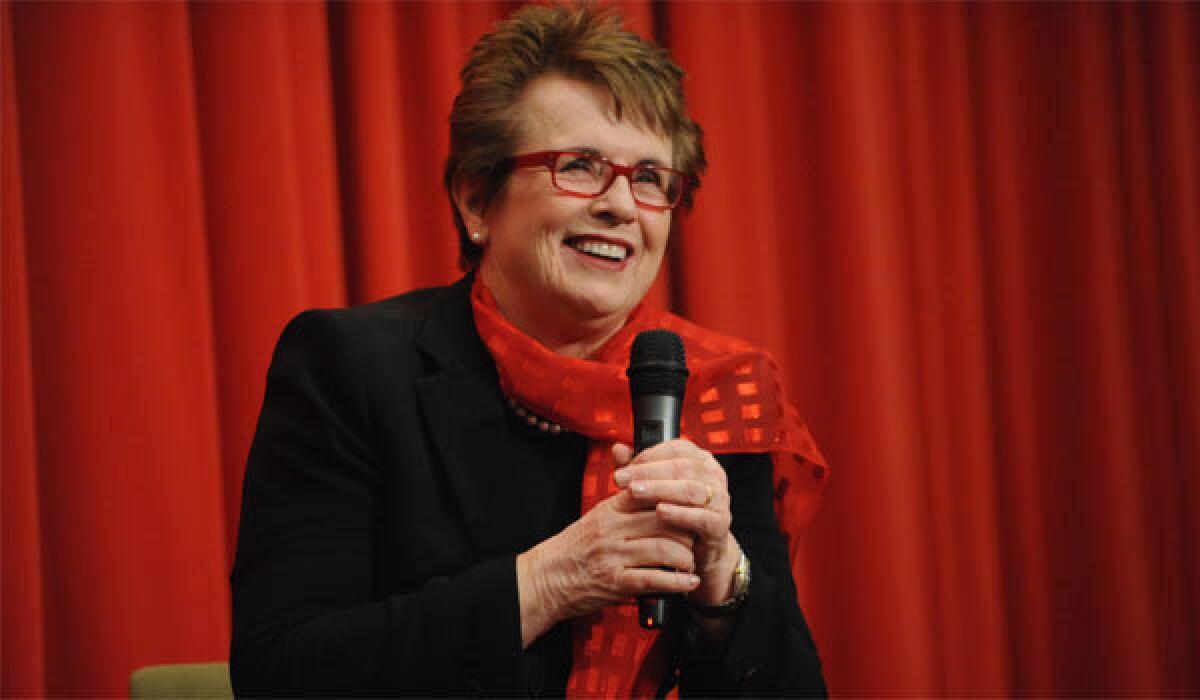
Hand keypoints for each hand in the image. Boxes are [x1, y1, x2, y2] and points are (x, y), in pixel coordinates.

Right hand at [516, 478, 700, 646]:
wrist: (547, 578)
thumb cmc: (575, 547)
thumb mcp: (597, 516)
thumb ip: (625, 501)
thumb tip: (653, 488)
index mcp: (609, 509)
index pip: (651, 493)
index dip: (677, 498)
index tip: (694, 506)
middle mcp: (612, 529)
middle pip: (663, 520)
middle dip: (687, 529)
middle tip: (697, 536)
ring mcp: (614, 556)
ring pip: (663, 548)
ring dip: (686, 556)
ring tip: (691, 562)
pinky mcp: (616, 582)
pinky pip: (654, 579)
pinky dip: (677, 582)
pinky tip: (689, 582)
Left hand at [612, 440, 741, 606]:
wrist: (695, 550)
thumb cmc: (673, 513)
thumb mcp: (653, 489)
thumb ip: (637, 469)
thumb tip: (617, 449)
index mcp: (699, 459)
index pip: (675, 449)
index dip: (647, 456)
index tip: (622, 468)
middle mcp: (713, 474)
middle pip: (681, 466)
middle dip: (647, 472)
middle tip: (620, 480)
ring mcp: (720, 499)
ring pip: (691, 489)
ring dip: (660, 489)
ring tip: (634, 493)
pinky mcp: (720, 523)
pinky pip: (702, 516)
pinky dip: (680, 514)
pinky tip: (659, 512)